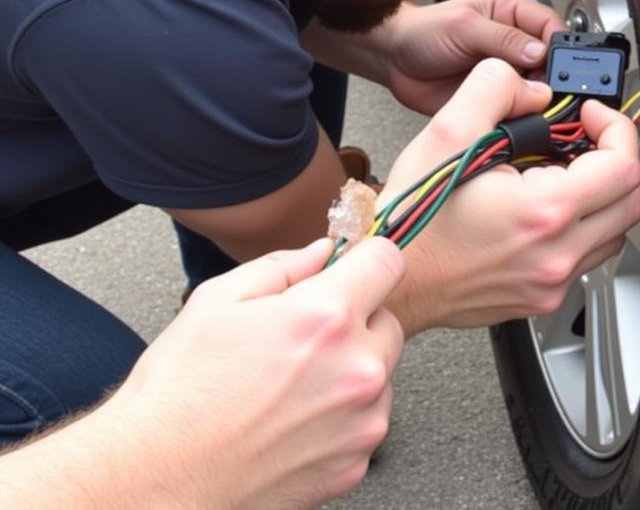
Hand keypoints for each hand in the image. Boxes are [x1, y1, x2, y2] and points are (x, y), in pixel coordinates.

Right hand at [109, 237, 404, 506]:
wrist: (157, 479)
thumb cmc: (179, 392)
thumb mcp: (219, 299)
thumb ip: (285, 266)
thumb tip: (322, 253)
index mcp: (327, 318)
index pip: (388, 261)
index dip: (366, 259)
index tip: (351, 268)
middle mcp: (357, 369)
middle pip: (387, 320)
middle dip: (355, 320)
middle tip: (303, 337)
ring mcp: (361, 422)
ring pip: (380, 372)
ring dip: (351, 370)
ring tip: (291, 384)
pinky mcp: (355, 464)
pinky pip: (366, 419)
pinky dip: (341, 415)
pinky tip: (293, 418)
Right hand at [379, 59, 639, 334]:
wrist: (393, 279)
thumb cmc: (413, 218)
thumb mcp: (448, 129)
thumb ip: (495, 87)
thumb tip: (532, 88)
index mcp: (543, 212)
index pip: (623, 167)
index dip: (616, 128)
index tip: (591, 116)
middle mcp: (556, 254)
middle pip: (629, 202)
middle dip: (615, 160)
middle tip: (584, 140)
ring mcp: (551, 282)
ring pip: (614, 233)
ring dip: (600, 197)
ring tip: (561, 173)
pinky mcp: (541, 297)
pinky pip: (585, 257)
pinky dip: (580, 227)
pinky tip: (542, 208)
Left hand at [382, 0, 564, 112]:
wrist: (393, 60)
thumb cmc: (423, 32)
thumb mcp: (464, 27)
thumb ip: (502, 38)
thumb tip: (539, 51)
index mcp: (511, 15)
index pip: (550, 26)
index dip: (559, 46)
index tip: (558, 65)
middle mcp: (513, 44)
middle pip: (551, 60)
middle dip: (552, 75)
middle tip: (544, 88)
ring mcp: (505, 71)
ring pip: (538, 86)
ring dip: (537, 96)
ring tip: (528, 101)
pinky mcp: (495, 97)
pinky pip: (518, 107)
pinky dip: (521, 113)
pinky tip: (516, 113)